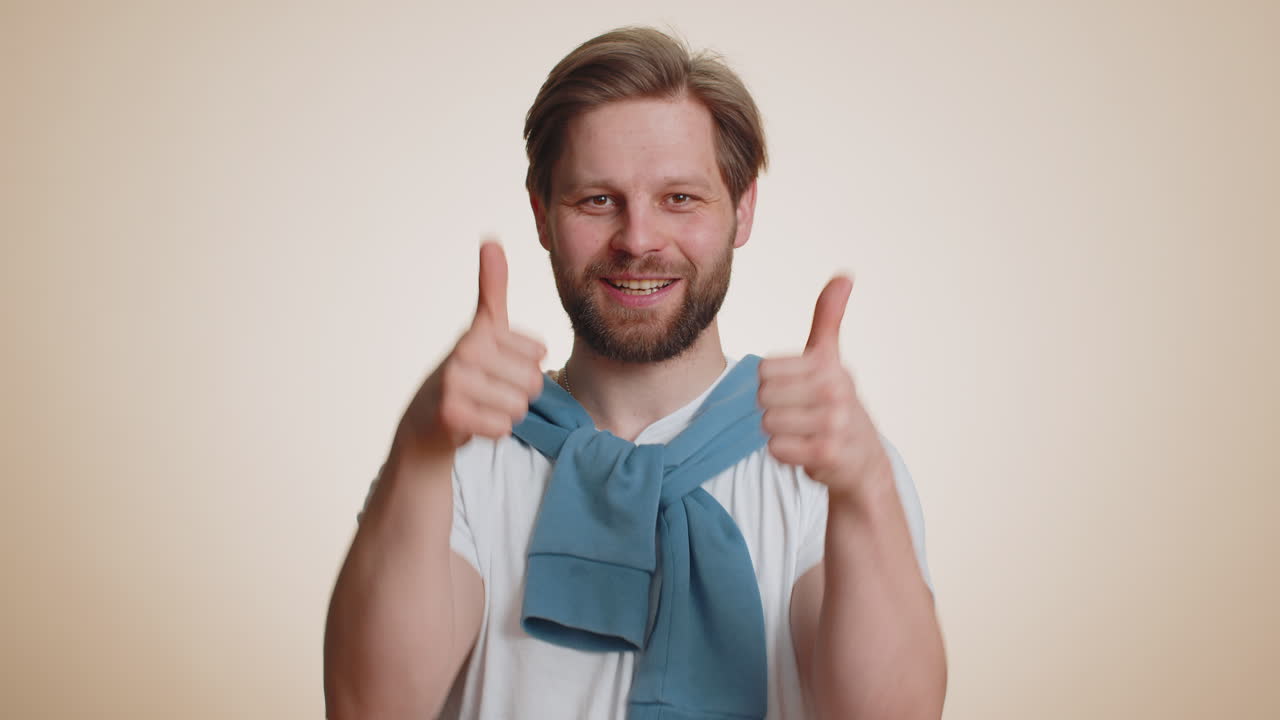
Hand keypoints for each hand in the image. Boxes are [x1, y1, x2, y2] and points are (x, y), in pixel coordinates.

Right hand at [394, 241, 546, 456]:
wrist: (426, 421)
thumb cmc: (464, 372)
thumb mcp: (482, 328)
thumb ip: (492, 288)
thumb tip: (491, 240)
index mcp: (479, 331)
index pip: (539, 353)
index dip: (525, 365)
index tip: (498, 366)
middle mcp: (464, 352)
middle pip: (532, 381)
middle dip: (518, 393)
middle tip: (490, 391)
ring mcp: (454, 383)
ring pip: (519, 406)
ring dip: (505, 413)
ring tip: (482, 406)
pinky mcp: (451, 414)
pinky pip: (502, 426)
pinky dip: (493, 429)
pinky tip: (474, 421)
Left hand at [757, 276, 891, 498]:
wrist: (863, 459)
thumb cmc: (836, 403)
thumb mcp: (831, 359)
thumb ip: (829, 318)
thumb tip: (844, 275)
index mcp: (830, 365)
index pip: (764, 370)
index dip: (772, 384)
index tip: (796, 391)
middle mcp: (836, 391)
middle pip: (763, 397)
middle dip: (774, 409)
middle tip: (798, 415)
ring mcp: (835, 423)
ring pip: (767, 423)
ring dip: (779, 432)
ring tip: (803, 432)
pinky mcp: (828, 453)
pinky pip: (777, 448)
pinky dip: (785, 452)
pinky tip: (806, 450)